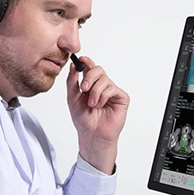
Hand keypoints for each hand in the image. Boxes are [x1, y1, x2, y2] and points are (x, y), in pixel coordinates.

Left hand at [66, 56, 129, 173]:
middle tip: (84, 88)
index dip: (86, 61)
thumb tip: (73, 66)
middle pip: (98, 69)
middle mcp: (102, 85)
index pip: (90, 67)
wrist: (92, 134)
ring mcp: (112, 91)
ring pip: (104, 80)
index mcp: (91, 84)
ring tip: (92, 105)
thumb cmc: (83, 119)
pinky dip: (104, 96)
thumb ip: (72, 82)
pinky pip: (112, 89)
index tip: (80, 59)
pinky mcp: (121, 97)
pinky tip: (101, 105)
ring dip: (95, 93)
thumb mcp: (72, 98)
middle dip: (89, 77)